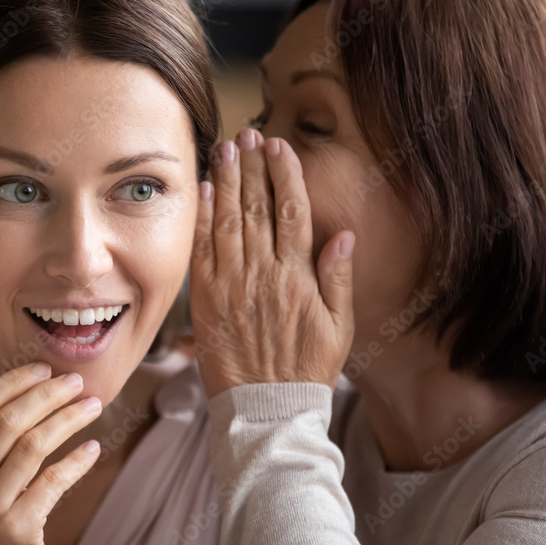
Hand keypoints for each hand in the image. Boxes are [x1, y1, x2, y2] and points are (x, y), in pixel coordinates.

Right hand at [0, 363, 101, 544]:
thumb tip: (34, 390)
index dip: (11, 382)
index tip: (44, 368)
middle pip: (7, 421)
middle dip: (47, 394)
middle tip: (76, 382)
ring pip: (33, 445)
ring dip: (68, 419)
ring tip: (93, 406)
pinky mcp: (16, 530)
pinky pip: (54, 480)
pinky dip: (77, 460)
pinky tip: (93, 449)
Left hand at [190, 130, 354, 397]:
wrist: (267, 407)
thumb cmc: (307, 369)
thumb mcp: (339, 328)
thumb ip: (338, 278)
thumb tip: (342, 235)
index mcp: (298, 277)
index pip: (292, 213)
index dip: (285, 176)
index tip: (279, 147)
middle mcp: (264, 274)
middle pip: (257, 208)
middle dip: (253, 167)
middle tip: (247, 135)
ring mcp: (232, 285)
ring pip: (228, 221)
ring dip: (227, 182)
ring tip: (225, 149)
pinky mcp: (207, 300)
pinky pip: (203, 251)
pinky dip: (203, 218)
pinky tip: (205, 191)